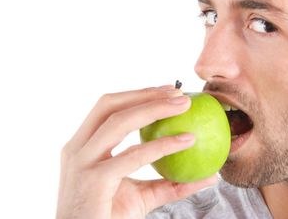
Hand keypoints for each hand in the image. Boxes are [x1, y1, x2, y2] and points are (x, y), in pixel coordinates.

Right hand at [56, 86, 218, 218]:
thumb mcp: (142, 196)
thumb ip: (171, 182)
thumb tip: (210, 175)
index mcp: (83, 146)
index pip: (109, 108)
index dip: (139, 94)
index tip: (169, 91)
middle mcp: (77, 149)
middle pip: (109, 105)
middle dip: (145, 93)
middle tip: (179, 92)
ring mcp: (82, 163)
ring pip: (118, 121)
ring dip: (153, 108)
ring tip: (183, 106)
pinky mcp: (93, 181)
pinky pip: (133, 156)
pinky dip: (162, 145)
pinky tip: (186, 140)